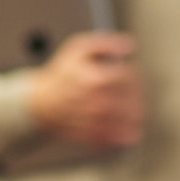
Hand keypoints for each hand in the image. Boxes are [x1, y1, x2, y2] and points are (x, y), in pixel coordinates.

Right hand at [25, 32, 142, 146]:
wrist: (42, 100)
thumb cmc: (62, 73)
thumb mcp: (79, 48)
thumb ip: (106, 43)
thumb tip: (128, 44)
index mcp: (95, 79)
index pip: (128, 76)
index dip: (134, 73)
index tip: (131, 72)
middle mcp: (96, 101)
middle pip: (131, 100)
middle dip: (137, 95)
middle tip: (136, 92)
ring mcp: (94, 120)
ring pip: (126, 121)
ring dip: (135, 116)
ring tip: (137, 112)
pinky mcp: (90, 135)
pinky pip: (115, 137)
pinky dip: (126, 135)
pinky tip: (131, 132)